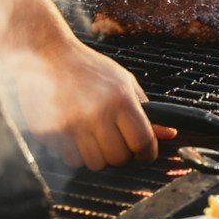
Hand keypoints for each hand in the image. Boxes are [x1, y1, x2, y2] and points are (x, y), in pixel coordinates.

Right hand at [12, 36, 156, 170]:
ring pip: (96, 164)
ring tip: (93, 133)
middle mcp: (98, 113)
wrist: (48, 55)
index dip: (148, 153)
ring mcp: (73, 125)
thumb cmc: (89, 68)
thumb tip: (170, 133)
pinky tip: (74, 132)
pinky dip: (76, 152)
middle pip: (119, 158)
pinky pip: (72, 160)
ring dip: (98, 154)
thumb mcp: (122, 81)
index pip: (142, 141)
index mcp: (120, 98)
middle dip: (121, 153)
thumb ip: (145, 109)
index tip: (145, 155)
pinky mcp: (52, 133)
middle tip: (115, 139)